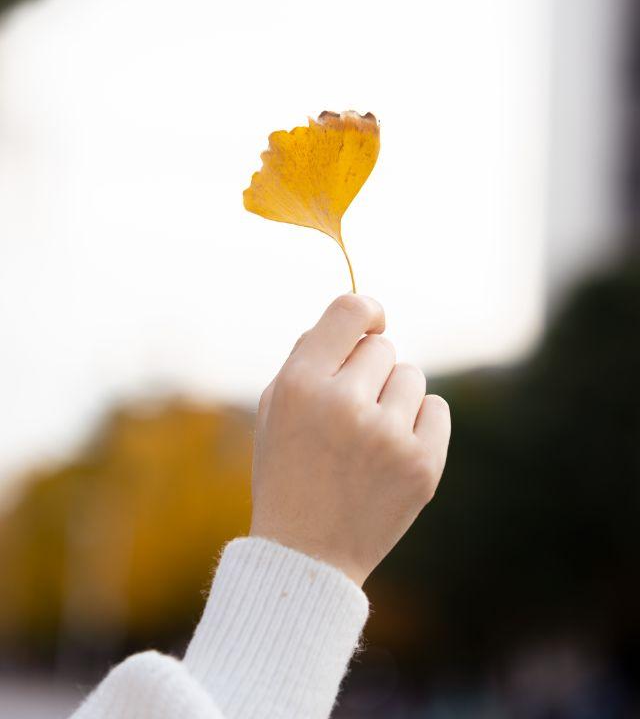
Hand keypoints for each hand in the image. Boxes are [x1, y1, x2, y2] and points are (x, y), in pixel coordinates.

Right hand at [250, 295, 450, 585]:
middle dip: (369, 370)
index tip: (371, 323)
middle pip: (383, 347)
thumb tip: (360, 318)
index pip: (350, 310)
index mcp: (300, 385)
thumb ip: (310, 355)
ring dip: (394, 397)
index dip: (366, 311)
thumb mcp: (274, 408)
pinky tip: (394, 450)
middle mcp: (344, 405)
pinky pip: (437, 408)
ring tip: (370, 436)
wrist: (306, 555)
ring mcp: (387, 436)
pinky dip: (421, 423)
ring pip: (411, 376)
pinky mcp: (422, 465)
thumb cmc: (288, 470)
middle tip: (352, 409)